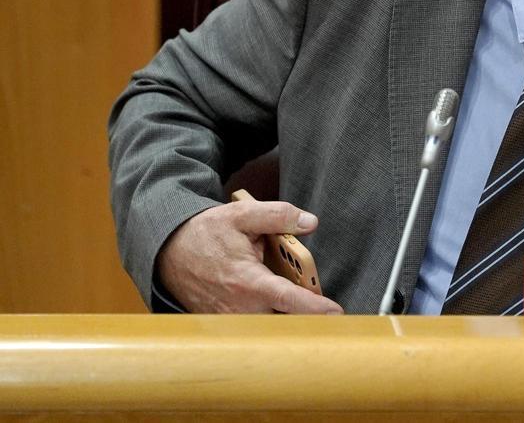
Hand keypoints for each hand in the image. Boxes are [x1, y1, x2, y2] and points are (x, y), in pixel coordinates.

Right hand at [156, 199, 344, 313]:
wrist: (168, 251)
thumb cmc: (205, 233)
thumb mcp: (241, 214)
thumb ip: (278, 215)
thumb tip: (309, 222)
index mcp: (248, 280)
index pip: (287, 299)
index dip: (314, 307)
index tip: (336, 312)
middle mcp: (240, 307)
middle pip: (284, 319)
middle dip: (305, 314)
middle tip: (322, 305)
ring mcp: (231, 320)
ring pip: (270, 325)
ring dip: (287, 317)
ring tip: (299, 302)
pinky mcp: (225, 325)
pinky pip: (254, 327)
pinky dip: (269, 318)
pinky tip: (275, 306)